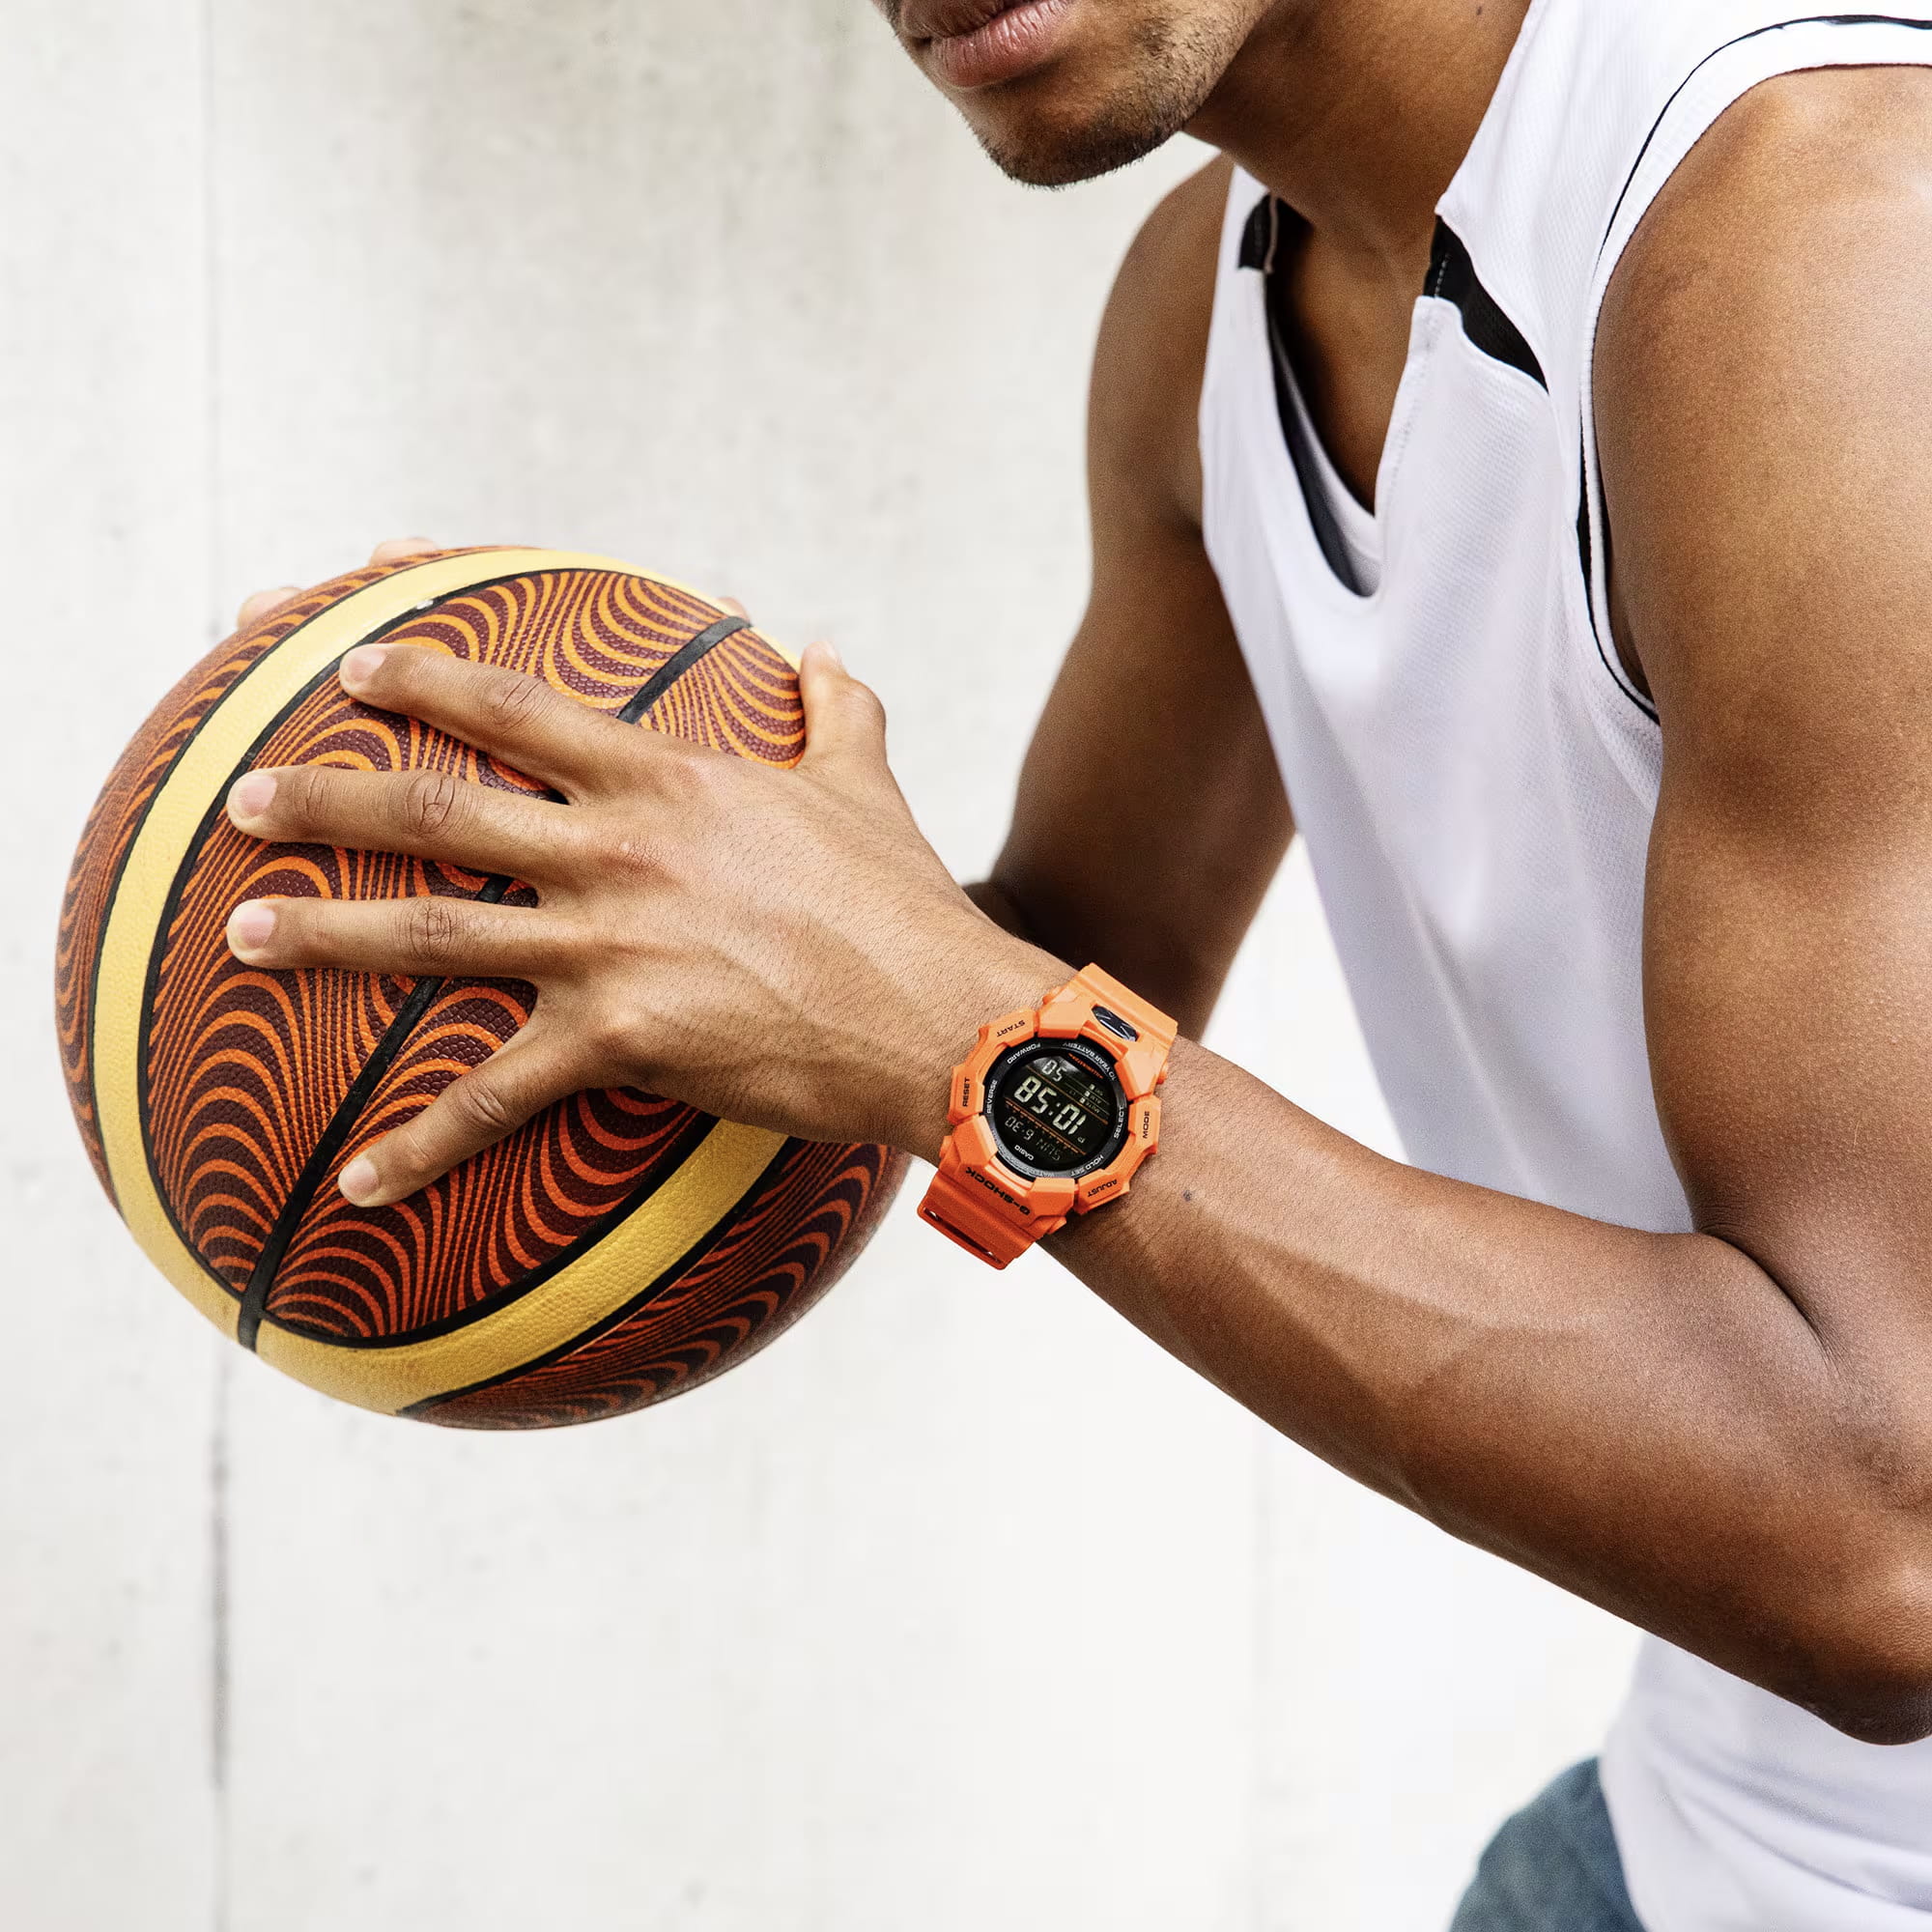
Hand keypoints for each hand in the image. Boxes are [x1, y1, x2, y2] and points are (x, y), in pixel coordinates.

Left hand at [222, 549, 1054, 1205]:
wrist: (937, 1012)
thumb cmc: (904, 898)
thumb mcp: (866, 783)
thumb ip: (836, 706)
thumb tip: (825, 645)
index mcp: (666, 780)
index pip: (517, 709)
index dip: (424, 678)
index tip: (349, 665)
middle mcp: (617, 850)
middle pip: (438, 810)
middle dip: (326, 798)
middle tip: (241, 798)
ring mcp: (609, 944)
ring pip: (434, 934)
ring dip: (328, 935)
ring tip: (242, 935)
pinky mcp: (620, 1041)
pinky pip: (497, 1098)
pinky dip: (422, 1143)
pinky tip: (357, 1182)